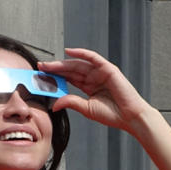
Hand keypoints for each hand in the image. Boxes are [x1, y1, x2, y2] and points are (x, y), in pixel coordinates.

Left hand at [38, 48, 152, 134]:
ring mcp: (101, 72)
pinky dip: (81, 53)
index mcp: (89, 87)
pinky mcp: (108, 69)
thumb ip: (71, 102)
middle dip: (55, 68)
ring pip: (78, 64)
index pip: (69, 78)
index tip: (42, 76)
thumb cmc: (113, 115)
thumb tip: (54, 104)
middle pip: (71, 70)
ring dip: (63, 62)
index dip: (56, 76)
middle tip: (40, 67)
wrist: (130, 117)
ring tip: (49, 64)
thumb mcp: (87, 109)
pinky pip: (92, 57)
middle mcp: (94, 77)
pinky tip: (68, 52)